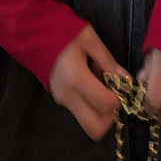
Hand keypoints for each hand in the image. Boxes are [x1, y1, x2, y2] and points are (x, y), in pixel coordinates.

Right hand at [49, 24, 130, 140]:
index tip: (120, 85)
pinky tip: (90, 83)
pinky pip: (81, 111)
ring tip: (100, 85)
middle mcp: (68, 96)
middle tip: (113, 94)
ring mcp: (62, 101)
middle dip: (109, 116)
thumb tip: (126, 79)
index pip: (106, 105)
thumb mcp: (90, 40)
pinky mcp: (60, 100)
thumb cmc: (64, 33)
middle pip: (95, 128)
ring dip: (100, 110)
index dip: (119, 99)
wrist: (35, 35)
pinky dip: (91, 104)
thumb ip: (108, 61)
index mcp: (76, 79)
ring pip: (88, 123)